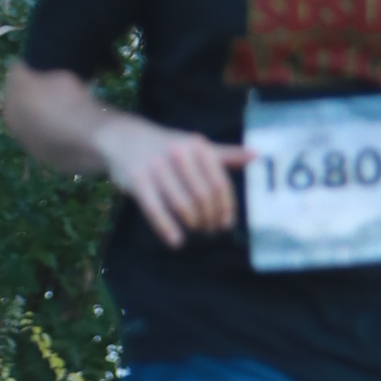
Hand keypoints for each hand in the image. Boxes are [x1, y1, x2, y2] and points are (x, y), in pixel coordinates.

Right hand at [94, 110, 249, 247]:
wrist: (124, 138)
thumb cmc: (166, 146)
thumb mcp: (194, 145)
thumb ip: (224, 154)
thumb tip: (256, 155)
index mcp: (197, 147)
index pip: (220, 183)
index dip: (226, 207)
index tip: (226, 224)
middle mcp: (179, 154)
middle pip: (204, 196)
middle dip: (210, 219)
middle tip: (209, 231)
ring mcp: (157, 168)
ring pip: (183, 205)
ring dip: (193, 224)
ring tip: (195, 232)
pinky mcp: (138, 181)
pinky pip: (155, 210)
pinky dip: (168, 229)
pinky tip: (176, 242)